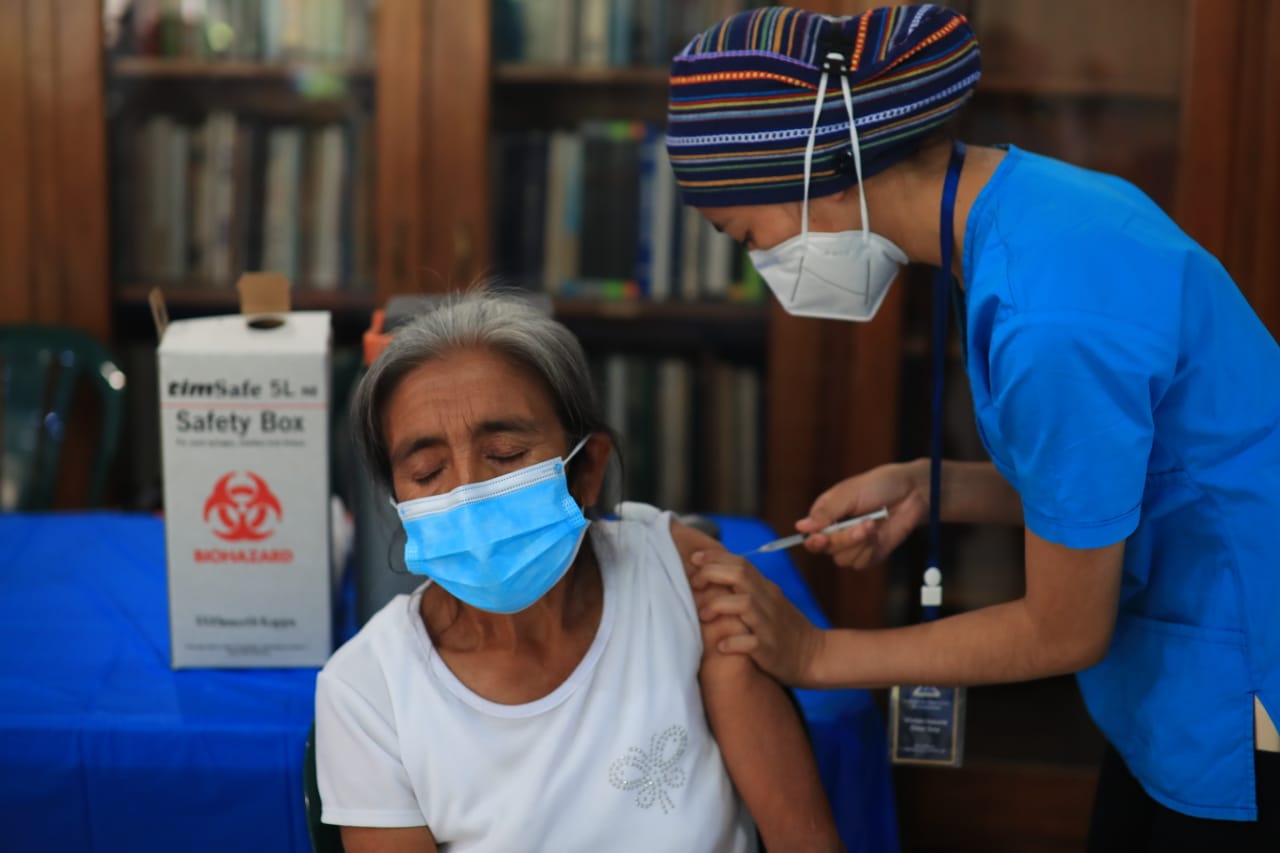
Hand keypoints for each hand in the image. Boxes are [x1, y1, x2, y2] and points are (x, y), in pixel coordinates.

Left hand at [689, 550, 825, 687]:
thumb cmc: (784, 628)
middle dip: (711, 574)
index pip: (741, 562)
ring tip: (702, 615)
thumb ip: (746, 588)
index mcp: (766, 588)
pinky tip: (721, 646)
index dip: (715, 557)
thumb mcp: (768, 601)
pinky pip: (749, 642)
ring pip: (743, 603)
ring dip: (717, 605)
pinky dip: (732, 642)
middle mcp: (768, 602)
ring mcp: (769, 625)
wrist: (816, 656)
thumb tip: (714, 573)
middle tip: (693, 584)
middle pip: (739, 575)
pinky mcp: (770, 649)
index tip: (694, 558)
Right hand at [798, 459, 929, 568]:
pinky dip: (870, 550)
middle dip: (844, 539)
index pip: (809, 535)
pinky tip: (879, 535)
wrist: (912, 493)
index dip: (814, 540)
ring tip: (873, 525)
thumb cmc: (880, 485)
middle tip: (862, 525)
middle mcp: (836, 531)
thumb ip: (826, 512)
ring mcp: (853, 544)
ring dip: (860, 544)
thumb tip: (801, 527)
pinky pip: (861, 563)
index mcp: (826, 514)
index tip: (822, 537)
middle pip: (826, 549)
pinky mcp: (870, 554)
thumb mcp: (849, 493)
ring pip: (843, 559)